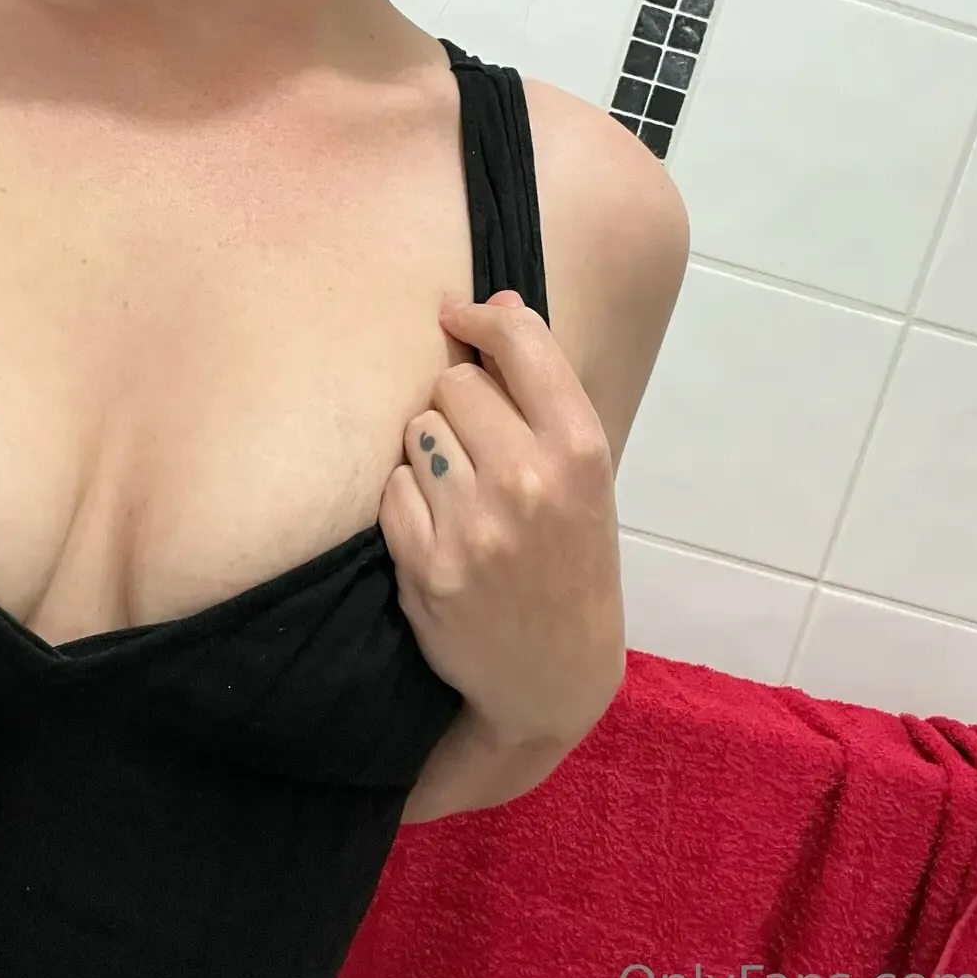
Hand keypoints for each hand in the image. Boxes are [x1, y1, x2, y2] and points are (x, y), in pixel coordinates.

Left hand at [378, 290, 624, 754]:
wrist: (555, 675)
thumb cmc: (571, 560)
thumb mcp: (584, 475)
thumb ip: (540, 391)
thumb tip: (493, 302)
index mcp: (580, 449)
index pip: (521, 342)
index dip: (483, 319)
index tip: (461, 318)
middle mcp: (529, 481)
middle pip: (453, 384)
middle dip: (457, 405)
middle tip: (478, 449)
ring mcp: (475, 525)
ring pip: (417, 432)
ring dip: (429, 452)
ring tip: (461, 493)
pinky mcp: (427, 565)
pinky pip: (392, 488)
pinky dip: (407, 501)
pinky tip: (438, 529)